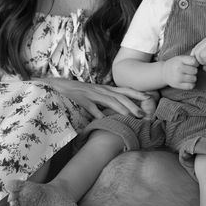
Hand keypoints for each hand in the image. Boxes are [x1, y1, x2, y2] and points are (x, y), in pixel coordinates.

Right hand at [32, 78, 150, 120]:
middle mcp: (100, 90)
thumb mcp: (93, 95)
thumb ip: (104, 101)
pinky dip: (97, 112)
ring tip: (130, 116)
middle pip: (120, 96)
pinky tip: (103, 119)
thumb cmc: (76, 92)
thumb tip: (114, 111)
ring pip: (109, 101)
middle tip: (143, 113)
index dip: (136, 93)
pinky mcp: (81, 99)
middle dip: (133, 104)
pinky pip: (91, 107)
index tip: (148, 97)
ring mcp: (91, 94)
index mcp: (104, 89)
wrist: (57, 86)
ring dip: (121, 108)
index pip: (123, 90)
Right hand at [159, 55, 197, 89]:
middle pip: (195, 71)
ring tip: (189, 76)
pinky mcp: (178, 85)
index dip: (196, 63)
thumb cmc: (175, 64)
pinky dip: (191, 84)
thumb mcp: (180, 58)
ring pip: (194, 79)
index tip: (193, 64)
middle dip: (194, 71)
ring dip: (193, 77)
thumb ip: (190, 59)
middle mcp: (178, 69)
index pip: (194, 62)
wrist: (163, 72)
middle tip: (190, 71)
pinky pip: (190, 86)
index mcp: (179, 60)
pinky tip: (188, 81)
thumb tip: (201, 62)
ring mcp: (177, 77)